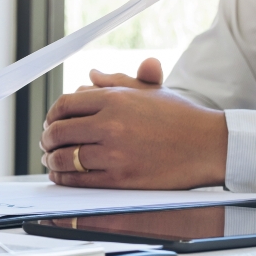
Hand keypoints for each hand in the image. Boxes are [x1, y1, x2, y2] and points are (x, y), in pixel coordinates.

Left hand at [41, 58, 228, 188]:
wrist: (209, 145)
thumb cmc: (180, 117)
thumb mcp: (149, 91)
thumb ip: (116, 82)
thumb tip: (90, 76)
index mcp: (115, 99)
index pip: (65, 105)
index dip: (51, 115)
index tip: (50, 123)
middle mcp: (111, 124)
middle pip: (58, 131)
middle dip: (47, 139)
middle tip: (46, 144)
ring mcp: (115, 153)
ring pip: (64, 158)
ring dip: (52, 161)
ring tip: (52, 161)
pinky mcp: (120, 179)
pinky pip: (78, 180)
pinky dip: (63, 179)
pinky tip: (62, 176)